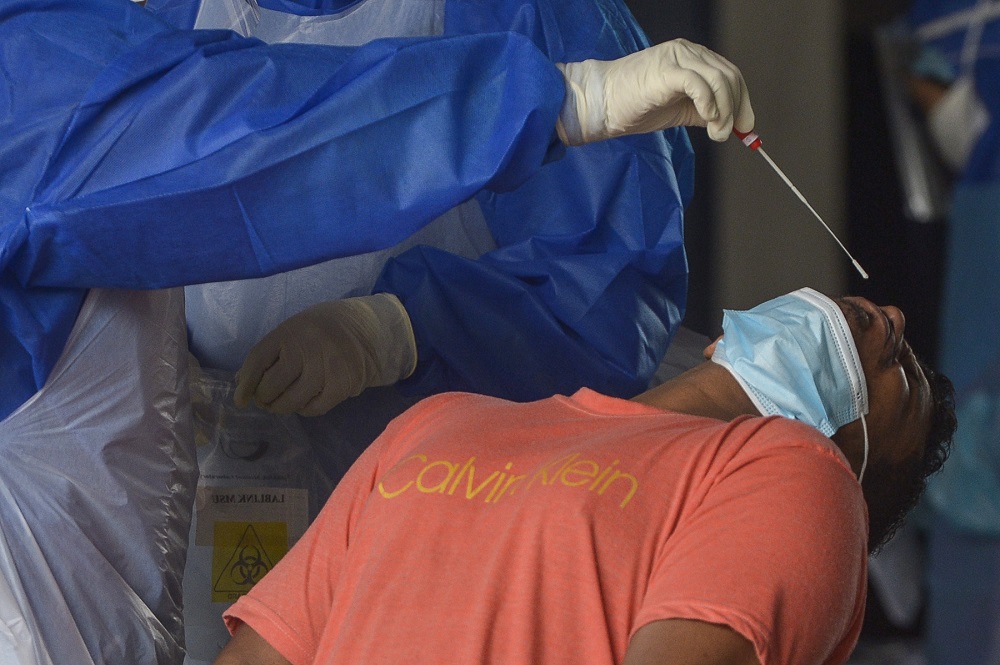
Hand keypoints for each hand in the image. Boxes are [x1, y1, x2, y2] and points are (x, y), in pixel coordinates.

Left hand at [234, 293, 415, 415]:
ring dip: (281, 407)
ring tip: (282, 403)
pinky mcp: (341, 386)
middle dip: (264, 398)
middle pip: (271, 385)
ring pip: (290, 401)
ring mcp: (325, 368)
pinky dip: (304, 409)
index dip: (246, 383)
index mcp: (290, 332)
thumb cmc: (321, 331)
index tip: (241, 400)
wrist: (367, 330)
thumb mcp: (293, 331)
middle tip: (266, 400)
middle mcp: (306, 349)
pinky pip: (313, 408)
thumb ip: (270, 353)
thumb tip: (242, 381)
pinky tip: (303, 402)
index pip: (257, 361)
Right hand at [556, 38, 753, 145]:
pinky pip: (699, 84)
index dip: (743, 101)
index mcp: (693, 58)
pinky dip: (709, 104)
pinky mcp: (666, 70)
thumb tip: (733, 125)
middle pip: (730, 76)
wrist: (601, 105)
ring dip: (724, 111)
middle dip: (737, 108)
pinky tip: (706, 119)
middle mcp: (688, 52)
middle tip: (728, 134)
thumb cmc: (634, 106)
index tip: (746, 127)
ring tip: (716, 133)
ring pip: (719, 80)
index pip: (730, 74)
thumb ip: (705, 112)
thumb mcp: (679, 111)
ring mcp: (677, 58)